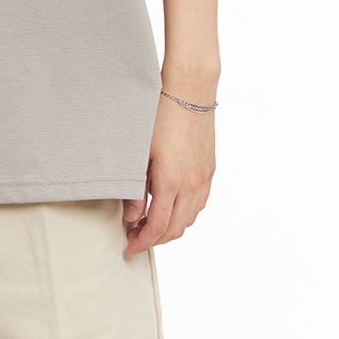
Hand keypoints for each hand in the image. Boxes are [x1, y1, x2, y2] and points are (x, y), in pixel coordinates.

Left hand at [121, 93, 214, 256]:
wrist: (189, 91)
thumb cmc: (159, 115)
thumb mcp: (139, 151)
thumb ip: (135, 189)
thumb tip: (131, 217)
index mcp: (171, 181)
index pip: (157, 227)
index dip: (142, 242)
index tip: (129, 247)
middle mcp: (192, 184)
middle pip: (175, 229)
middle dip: (155, 239)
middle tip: (135, 237)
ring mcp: (203, 178)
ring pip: (189, 219)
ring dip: (170, 228)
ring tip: (150, 223)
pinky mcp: (209, 170)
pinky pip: (199, 204)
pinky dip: (184, 214)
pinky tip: (170, 207)